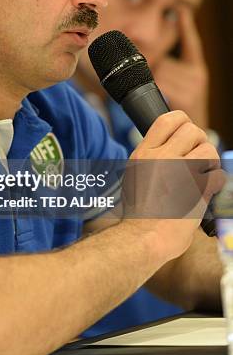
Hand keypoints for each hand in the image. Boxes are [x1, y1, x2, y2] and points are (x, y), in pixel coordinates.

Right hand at [123, 111, 221, 261]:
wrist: (144, 236)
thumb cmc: (139, 211)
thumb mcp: (135, 173)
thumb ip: (152, 155)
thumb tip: (171, 144)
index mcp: (145, 152)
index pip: (169, 119)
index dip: (183, 122)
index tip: (186, 136)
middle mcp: (162, 157)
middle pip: (193, 131)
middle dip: (200, 143)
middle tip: (197, 158)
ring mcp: (181, 172)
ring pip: (209, 150)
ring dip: (210, 162)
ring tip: (203, 175)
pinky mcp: (198, 190)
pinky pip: (218, 175)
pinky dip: (216, 183)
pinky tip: (206, 192)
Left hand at [153, 7, 208, 127]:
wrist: (193, 137)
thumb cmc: (182, 111)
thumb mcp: (181, 89)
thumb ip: (169, 72)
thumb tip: (150, 59)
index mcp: (197, 69)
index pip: (191, 44)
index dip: (186, 27)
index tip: (181, 9)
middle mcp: (198, 74)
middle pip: (162, 60)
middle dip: (153, 70)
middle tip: (157, 85)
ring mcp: (193, 85)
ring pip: (158, 72)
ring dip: (152, 83)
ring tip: (162, 97)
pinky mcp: (186, 96)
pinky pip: (161, 84)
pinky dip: (155, 90)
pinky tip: (163, 99)